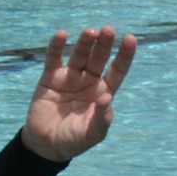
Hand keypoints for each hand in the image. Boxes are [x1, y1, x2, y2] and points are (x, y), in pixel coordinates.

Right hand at [20, 27, 136, 163]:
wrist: (46, 145)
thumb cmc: (73, 140)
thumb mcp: (92, 134)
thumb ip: (101, 118)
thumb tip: (107, 97)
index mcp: (102, 92)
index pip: (117, 70)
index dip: (124, 55)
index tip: (130, 39)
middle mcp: (88, 81)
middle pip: (99, 58)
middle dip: (104, 44)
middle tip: (109, 30)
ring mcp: (69, 77)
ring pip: (79, 54)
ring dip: (85, 42)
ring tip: (90, 32)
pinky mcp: (50, 78)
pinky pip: (54, 58)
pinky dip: (56, 46)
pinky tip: (62, 35)